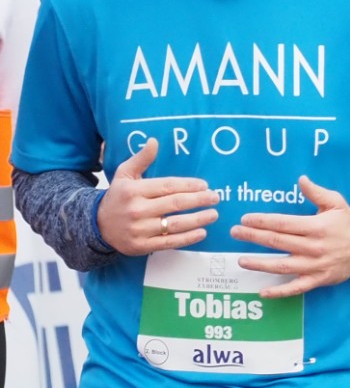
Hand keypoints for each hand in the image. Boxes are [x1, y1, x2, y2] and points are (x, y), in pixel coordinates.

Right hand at [97, 141, 220, 254]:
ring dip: (198, 219)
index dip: (188, 185)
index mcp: (133, 190)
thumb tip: (154, 141)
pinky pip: (170, 242)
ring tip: (213, 214)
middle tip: (215, 198)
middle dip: (199, 200)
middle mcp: (136, 209)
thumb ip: (141, 159)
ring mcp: (140, 229)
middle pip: (175, 204)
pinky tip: (202, 232)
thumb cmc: (118, 197)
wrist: (98, 225)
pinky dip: (188, 238)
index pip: (167, 186)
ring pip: (175, 224)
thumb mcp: (124, 175)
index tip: (204, 185)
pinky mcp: (143, 246)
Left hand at [232, 175, 349, 295]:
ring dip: (260, 264)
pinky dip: (280, 292)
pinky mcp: (319, 279)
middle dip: (253, 237)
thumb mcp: (335, 202)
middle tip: (235, 233)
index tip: (245, 219)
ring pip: (283, 266)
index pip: (282, 224)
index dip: (261, 221)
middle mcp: (315, 247)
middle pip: (278, 242)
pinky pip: (297, 287)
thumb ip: (316, 192)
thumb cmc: (348, 222)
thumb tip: (301, 179)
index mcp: (316, 227)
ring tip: (241, 260)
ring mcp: (316, 265)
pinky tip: (263, 292)